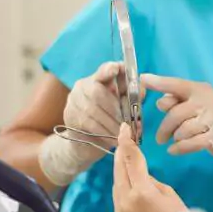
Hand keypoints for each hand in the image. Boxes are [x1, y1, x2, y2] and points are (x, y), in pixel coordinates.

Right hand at [39, 62, 129, 185]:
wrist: (86, 143)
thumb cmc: (109, 120)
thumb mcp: (122, 106)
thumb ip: (132, 97)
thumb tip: (142, 90)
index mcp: (97, 80)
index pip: (102, 71)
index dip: (109, 69)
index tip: (117, 68)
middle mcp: (82, 87)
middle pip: (97, 93)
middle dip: (115, 109)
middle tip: (128, 122)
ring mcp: (73, 102)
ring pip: (93, 111)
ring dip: (112, 123)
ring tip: (124, 133)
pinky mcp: (70, 118)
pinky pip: (89, 124)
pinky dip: (105, 132)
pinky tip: (115, 139)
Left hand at [113, 123, 188, 211]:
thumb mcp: (170, 194)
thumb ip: (151, 182)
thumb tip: (140, 176)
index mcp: (142, 192)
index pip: (131, 160)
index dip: (127, 142)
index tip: (123, 129)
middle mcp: (125, 202)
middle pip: (119, 171)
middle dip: (121, 155)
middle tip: (123, 140)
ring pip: (116, 186)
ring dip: (122, 173)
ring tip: (129, 164)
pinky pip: (118, 201)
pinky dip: (124, 192)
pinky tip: (133, 190)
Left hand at [141, 74, 212, 178]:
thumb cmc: (210, 118)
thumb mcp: (194, 105)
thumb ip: (177, 101)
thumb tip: (160, 102)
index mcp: (200, 90)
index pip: (177, 84)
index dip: (160, 82)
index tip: (143, 79)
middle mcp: (208, 101)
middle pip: (175, 113)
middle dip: (164, 128)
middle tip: (160, 138)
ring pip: (182, 130)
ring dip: (175, 138)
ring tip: (177, 140)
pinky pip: (190, 143)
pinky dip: (179, 148)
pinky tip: (174, 150)